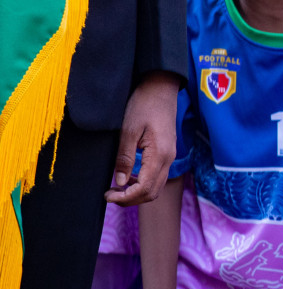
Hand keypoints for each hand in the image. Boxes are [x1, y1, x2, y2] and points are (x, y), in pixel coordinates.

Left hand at [106, 71, 179, 205]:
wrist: (161, 89)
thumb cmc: (143, 105)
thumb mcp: (129, 130)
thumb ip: (125, 158)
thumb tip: (119, 182)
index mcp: (159, 155)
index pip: (144, 188)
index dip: (126, 197)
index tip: (107, 196)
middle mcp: (168, 159)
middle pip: (152, 192)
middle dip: (131, 199)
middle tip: (110, 196)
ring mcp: (169, 156)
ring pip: (156, 186)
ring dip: (137, 193)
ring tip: (117, 188)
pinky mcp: (166, 152)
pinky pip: (157, 176)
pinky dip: (142, 183)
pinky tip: (128, 177)